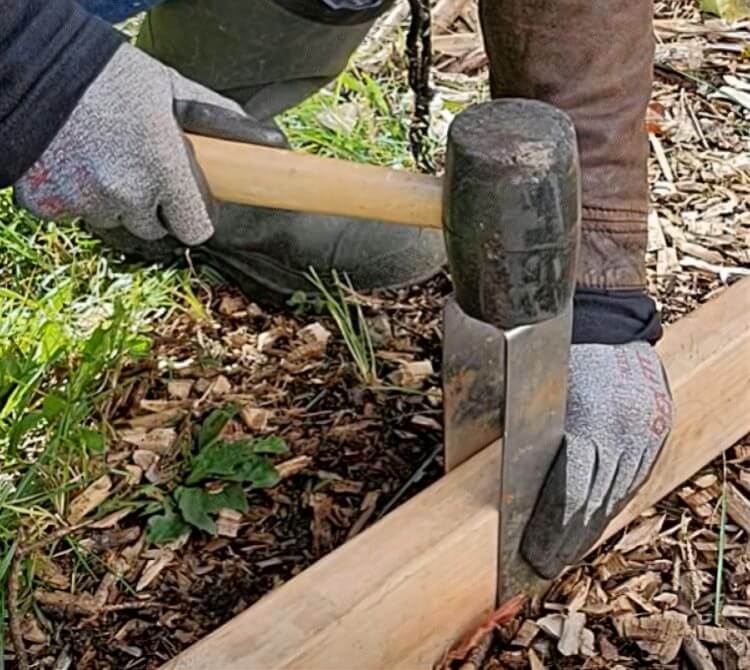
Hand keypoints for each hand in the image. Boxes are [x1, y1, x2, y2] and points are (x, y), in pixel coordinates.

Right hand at [14, 43, 283, 244]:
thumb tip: (267, 139)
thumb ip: (218, 119)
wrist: (38, 66)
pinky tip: (76, 165)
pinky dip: (76, 197)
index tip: (188, 206)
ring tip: (106, 159)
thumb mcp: (173, 89)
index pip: (195, 230)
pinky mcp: (50, 202)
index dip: (193, 219)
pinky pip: (73, 213)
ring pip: (113, 220)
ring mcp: (87, 200)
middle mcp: (128, 192)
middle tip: (141, 168)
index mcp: (165, 169)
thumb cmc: (112, 76)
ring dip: (115, 201)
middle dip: (153, 205)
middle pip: (153, 227)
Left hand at [522, 341, 672, 577]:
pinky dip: (611, 503)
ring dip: (590, 529)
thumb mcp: (526, 392)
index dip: (549, 530)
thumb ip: (518, 441)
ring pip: (617, 495)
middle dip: (566, 541)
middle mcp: (623, 431)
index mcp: (586, 421)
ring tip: (567, 553)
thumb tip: (495, 489)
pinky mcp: (656, 430)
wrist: (601, 318)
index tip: (529, 554)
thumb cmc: (549, 350)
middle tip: (544, 567)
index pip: (568, 494)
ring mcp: (646, 431)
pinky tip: (594, 520)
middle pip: (594, 503)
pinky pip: (634, 478)